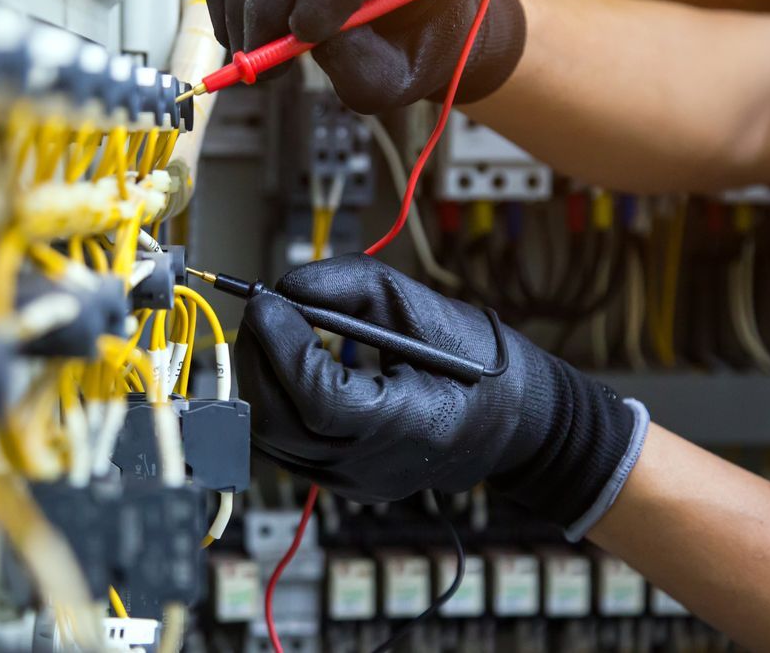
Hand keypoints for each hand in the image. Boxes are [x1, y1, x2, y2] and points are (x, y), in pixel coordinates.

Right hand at [202, 0, 523, 112]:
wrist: (409, 27)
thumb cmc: (410, 49)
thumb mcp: (399, 78)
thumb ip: (360, 66)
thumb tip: (298, 39)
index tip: (303, 40)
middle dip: (266, 5)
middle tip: (261, 62)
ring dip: (239, 2)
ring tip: (253, 51)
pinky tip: (239, 26)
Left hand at [233, 255, 646, 537]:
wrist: (512, 423)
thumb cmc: (476, 361)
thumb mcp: (423, 307)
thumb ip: (352, 286)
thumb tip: (284, 286)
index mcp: (410, 426)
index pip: (320, 399)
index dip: (284, 346)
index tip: (269, 301)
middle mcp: (374, 465)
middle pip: (280, 422)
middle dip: (258, 356)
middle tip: (263, 309)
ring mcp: (351, 481)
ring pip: (270, 437)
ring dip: (259, 376)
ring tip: (274, 332)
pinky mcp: (338, 482)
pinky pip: (281, 445)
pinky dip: (273, 399)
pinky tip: (288, 365)